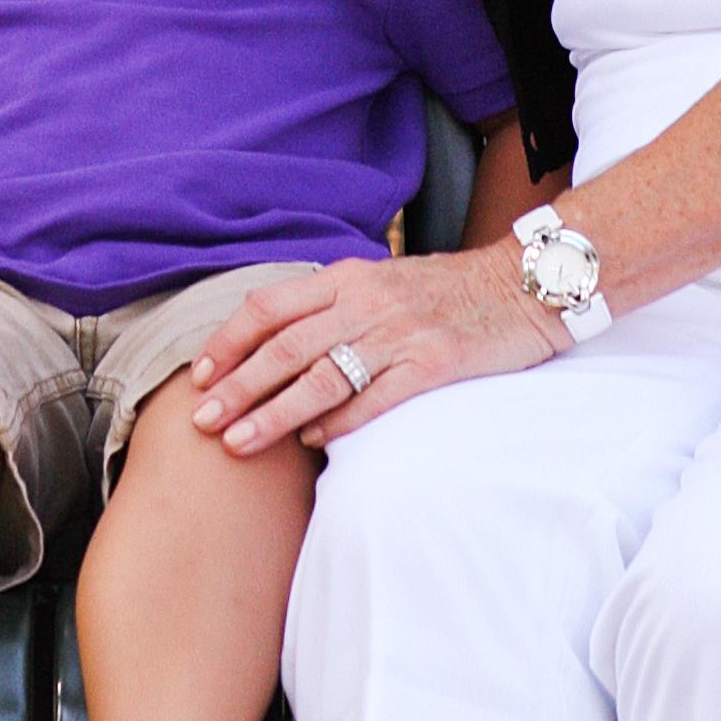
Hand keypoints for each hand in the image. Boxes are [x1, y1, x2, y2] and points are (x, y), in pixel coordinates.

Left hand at [188, 248, 561, 452]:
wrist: (522, 285)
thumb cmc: (446, 290)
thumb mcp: (382, 280)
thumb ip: (334, 304)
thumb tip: (277, 343)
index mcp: (347, 276)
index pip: (270, 307)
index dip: (229, 341)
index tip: (199, 375)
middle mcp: (366, 301)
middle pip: (286, 347)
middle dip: (238, 386)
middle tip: (202, 421)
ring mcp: (400, 333)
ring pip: (321, 377)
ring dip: (274, 414)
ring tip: (239, 443)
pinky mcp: (434, 364)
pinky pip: (376, 397)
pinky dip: (338, 421)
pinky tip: (311, 442)